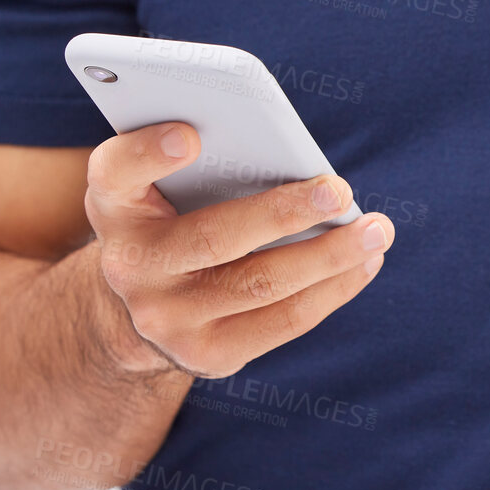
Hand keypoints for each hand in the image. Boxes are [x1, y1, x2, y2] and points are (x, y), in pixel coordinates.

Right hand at [85, 121, 392, 377]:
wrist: (141, 309)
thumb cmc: (170, 218)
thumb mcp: (158, 184)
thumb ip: (197, 158)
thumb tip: (285, 152)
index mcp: (112, 204)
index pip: (116, 172)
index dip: (147, 153)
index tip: (189, 134)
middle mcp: (129, 266)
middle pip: (214, 238)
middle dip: (283, 213)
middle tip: (338, 190)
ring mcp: (166, 320)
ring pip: (263, 284)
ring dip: (330, 255)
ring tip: (376, 229)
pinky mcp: (209, 355)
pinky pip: (285, 321)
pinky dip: (334, 289)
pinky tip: (365, 263)